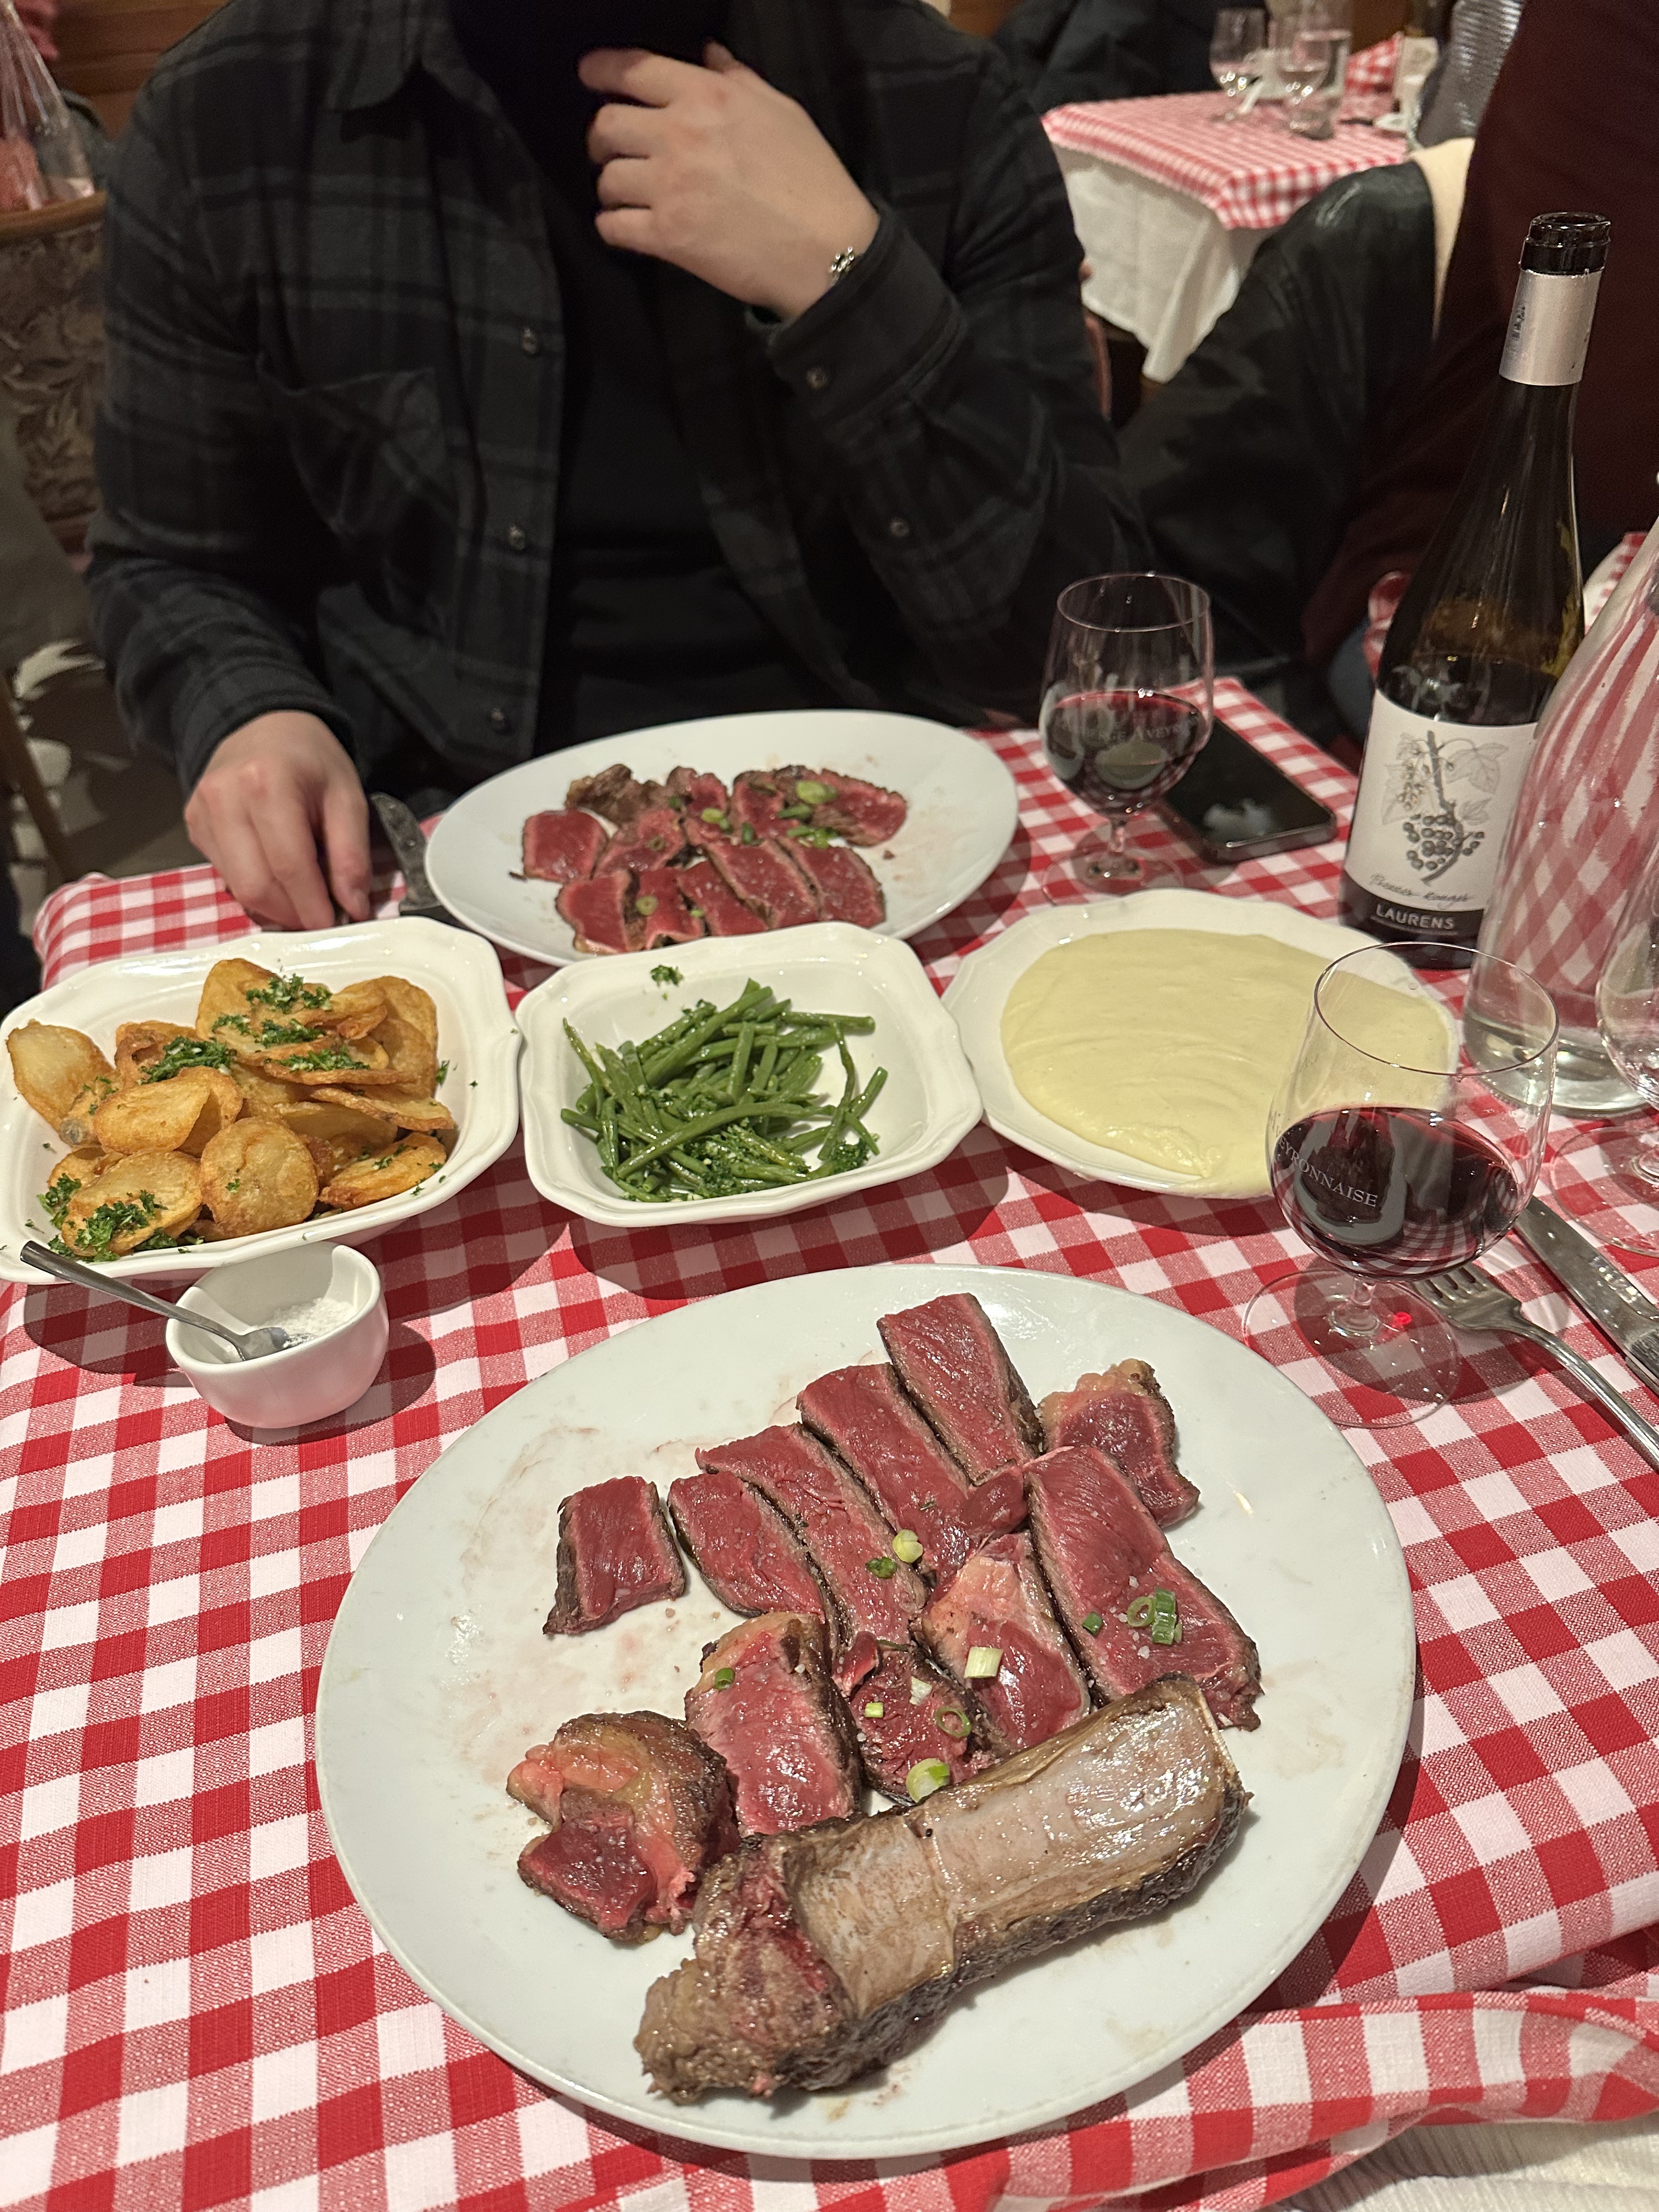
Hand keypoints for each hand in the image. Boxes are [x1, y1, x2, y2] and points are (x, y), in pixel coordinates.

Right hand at [185, 712, 370, 931]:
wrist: (264, 725)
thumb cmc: (311, 760)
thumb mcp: (347, 795)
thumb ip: (351, 853)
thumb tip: (354, 907)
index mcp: (267, 784)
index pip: (289, 866)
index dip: (312, 906)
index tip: (334, 924)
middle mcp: (225, 798)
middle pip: (256, 885)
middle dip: (291, 913)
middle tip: (320, 918)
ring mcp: (202, 812)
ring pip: (237, 887)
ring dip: (273, 906)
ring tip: (302, 898)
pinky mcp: (194, 825)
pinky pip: (226, 875)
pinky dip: (255, 888)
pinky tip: (277, 877)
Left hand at [582, 44, 878, 318]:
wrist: (826, 249)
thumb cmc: (812, 179)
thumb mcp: (781, 111)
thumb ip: (738, 79)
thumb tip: (709, 55)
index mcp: (706, 96)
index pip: (633, 70)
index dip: (600, 70)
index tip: (589, 75)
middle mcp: (680, 134)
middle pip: (606, 125)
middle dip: (602, 138)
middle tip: (611, 151)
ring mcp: (669, 187)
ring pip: (606, 178)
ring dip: (612, 187)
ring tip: (628, 195)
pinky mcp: (667, 236)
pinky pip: (613, 226)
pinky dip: (613, 227)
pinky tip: (626, 227)